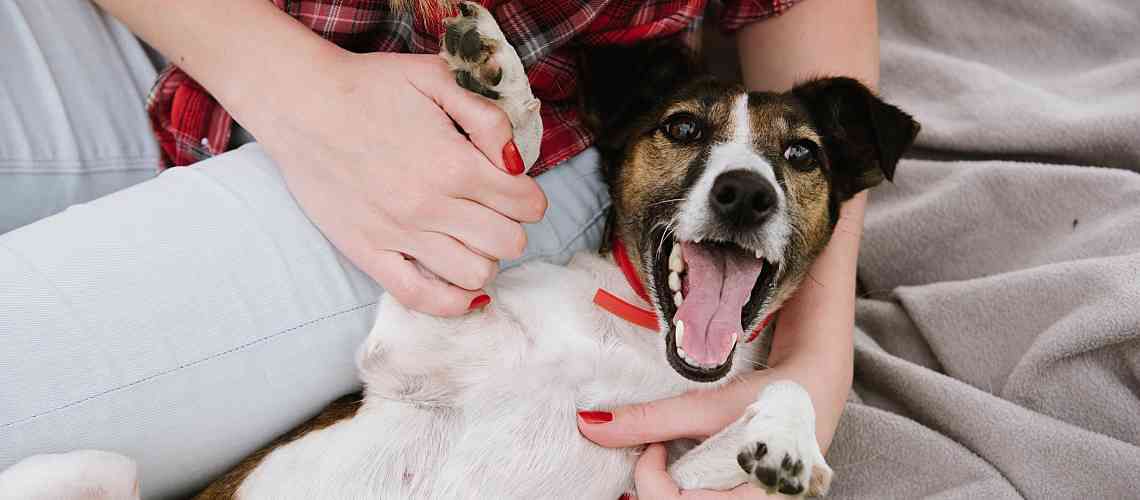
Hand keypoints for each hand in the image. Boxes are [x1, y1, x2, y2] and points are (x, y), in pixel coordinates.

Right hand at [257, 51, 546, 315]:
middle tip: (493, 213)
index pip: (527, 205)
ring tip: (472, 240)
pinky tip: (465, 290)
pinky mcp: (369, 253)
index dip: (530, 197)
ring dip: (485, 259)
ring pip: (475, 274)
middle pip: (508, 243)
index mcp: (456, 164)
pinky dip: (453, 302)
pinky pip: (421, 298)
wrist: (300, 103)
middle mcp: (432, 206)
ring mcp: (400, 235)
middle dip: (511, 227)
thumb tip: (516, 162)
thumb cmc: (369, 86)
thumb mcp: (436, 78)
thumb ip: (486, 117)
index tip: (517, 190)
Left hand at [579, 372, 790, 498]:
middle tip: (656, 454)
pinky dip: (682, 489)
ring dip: (667, 489)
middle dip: (654, 488)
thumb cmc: (775, 398)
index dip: (649, 476)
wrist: (817, 387)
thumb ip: (652, 420)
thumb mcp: (712, 408)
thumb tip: (592, 425)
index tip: (652, 445)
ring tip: (669, 461)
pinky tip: (684, 469)